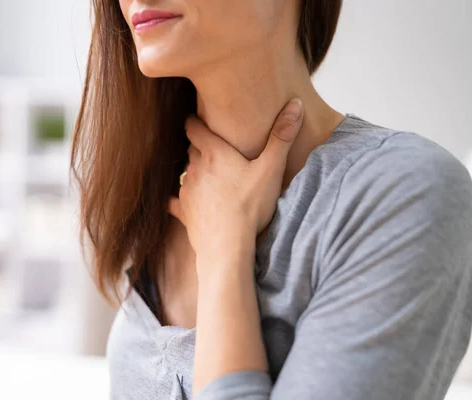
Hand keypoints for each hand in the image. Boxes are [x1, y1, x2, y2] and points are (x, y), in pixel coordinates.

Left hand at [168, 98, 303, 258]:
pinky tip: (182, 203)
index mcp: (213, 154)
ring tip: (208, 175)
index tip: (196, 116)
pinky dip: (180, 200)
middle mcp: (195, 169)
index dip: (195, 121)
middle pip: (192, 150)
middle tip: (212, 145)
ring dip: (195, 172)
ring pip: (186, 174)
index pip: (195, 128)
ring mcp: (187, 191)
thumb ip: (281, 137)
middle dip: (199, 146)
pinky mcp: (184, 212)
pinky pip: (176, 201)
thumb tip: (295, 104)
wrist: (227, 246)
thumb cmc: (250, 206)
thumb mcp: (271, 169)